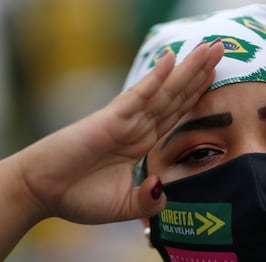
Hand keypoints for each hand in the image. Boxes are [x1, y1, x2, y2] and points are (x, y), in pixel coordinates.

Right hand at [3, 41, 223, 224]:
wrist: (43, 193)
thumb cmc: (78, 197)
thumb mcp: (123, 206)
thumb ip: (148, 201)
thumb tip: (163, 186)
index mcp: (142, 143)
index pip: (176, 112)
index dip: (197, 94)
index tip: (216, 76)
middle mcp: (138, 127)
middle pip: (176, 95)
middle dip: (200, 73)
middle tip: (221, 49)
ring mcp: (126, 121)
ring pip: (164, 91)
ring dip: (188, 69)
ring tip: (209, 48)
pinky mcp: (110, 120)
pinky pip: (137, 96)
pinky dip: (155, 78)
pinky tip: (172, 60)